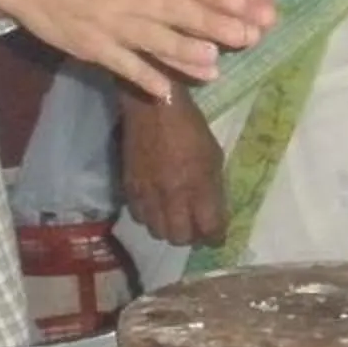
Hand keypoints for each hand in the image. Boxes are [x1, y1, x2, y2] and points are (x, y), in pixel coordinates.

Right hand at [5, 0, 275, 99]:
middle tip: (247, 35)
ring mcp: (105, 24)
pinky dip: (144, 79)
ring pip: (153, 42)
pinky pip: (121, 65)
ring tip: (215, 64)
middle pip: (175, 12)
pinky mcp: (88, 46)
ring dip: (185, 55)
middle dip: (213, 24)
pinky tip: (167, 92)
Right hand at [122, 91, 228, 248]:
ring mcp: (148, 194)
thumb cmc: (190, 127)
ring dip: (169, 229)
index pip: (208, 228)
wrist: (153, 108)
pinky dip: (150, 218)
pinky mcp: (129, 188)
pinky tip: (156, 207)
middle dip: (191, 237)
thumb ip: (213, 188)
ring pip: (157, 232)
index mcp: (199, 185)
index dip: (215, 236)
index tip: (217, 236)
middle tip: (195, 228)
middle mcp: (173, 195)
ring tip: (175, 219)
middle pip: (180, 238)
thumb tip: (214, 212)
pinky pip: (139, 217)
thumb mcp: (214, 155)